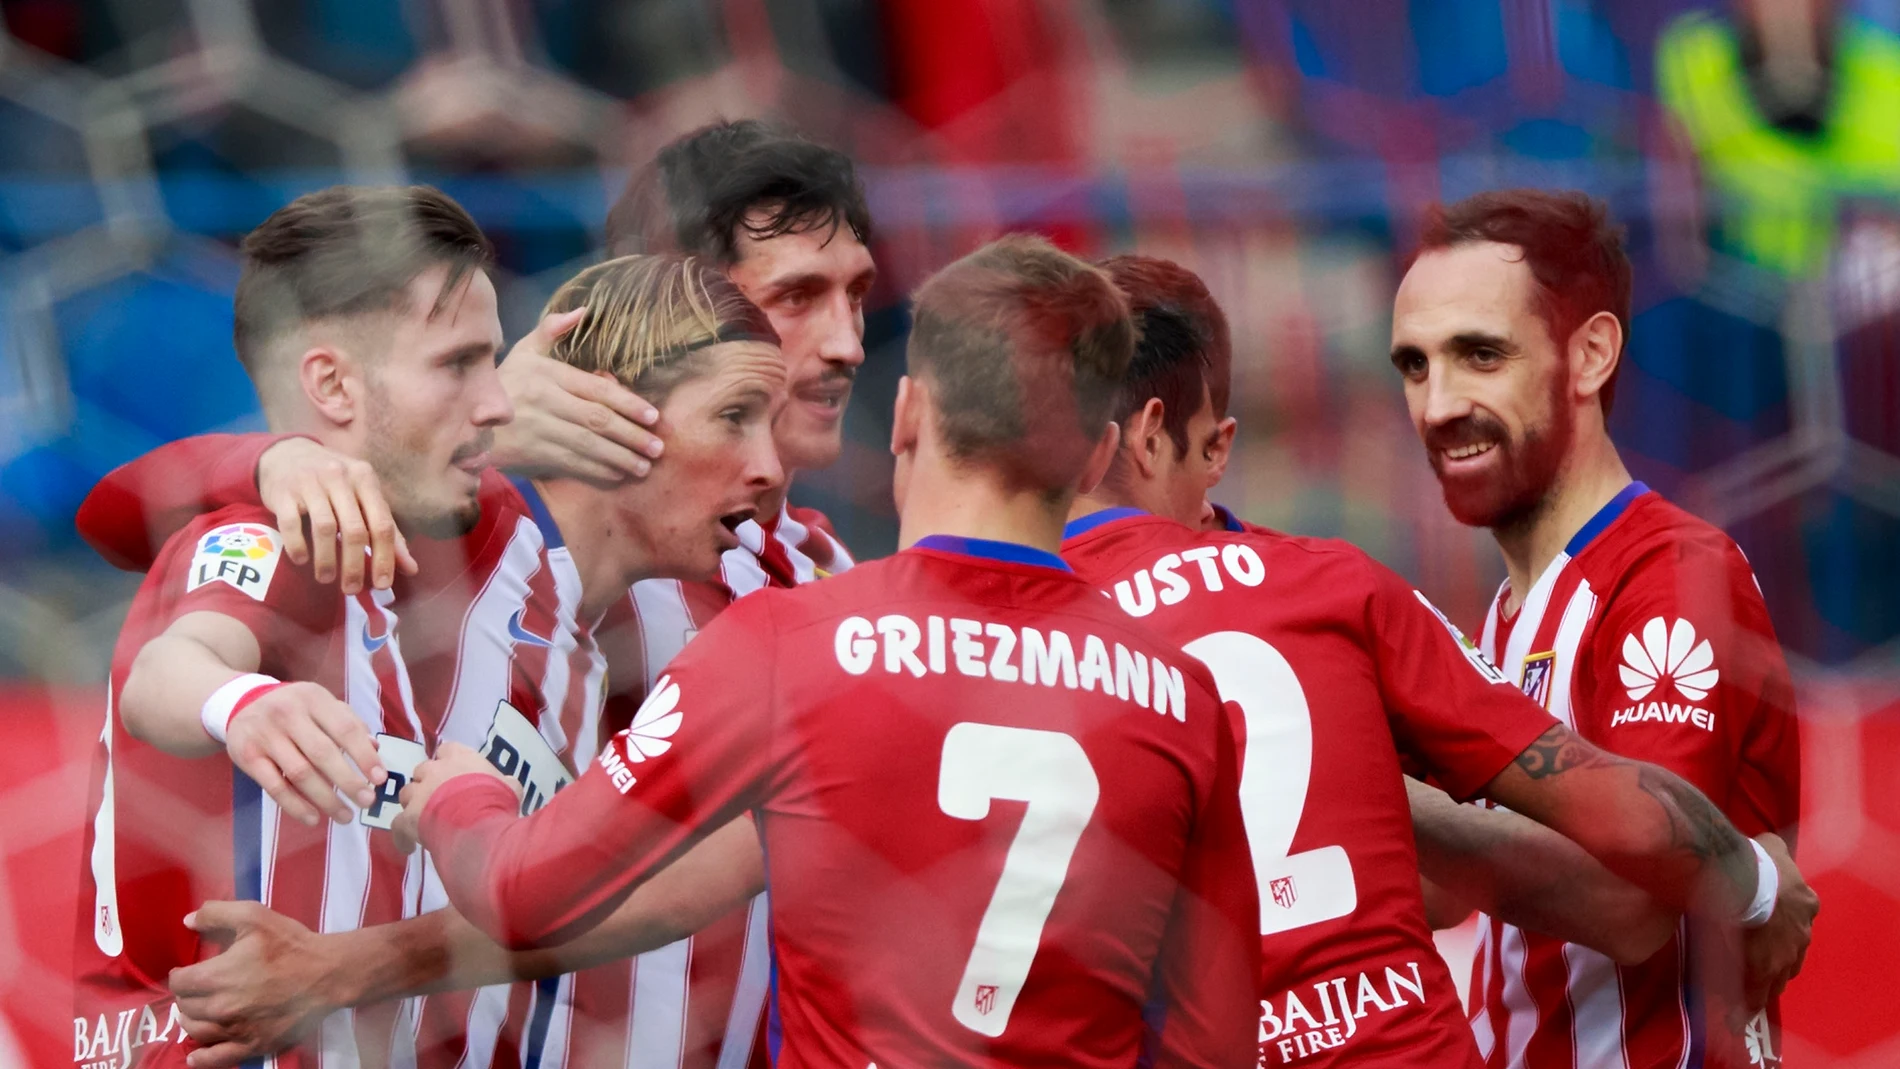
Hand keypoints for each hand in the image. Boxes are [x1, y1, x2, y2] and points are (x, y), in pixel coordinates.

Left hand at [169, 901, 346, 1067]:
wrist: (327, 974)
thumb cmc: (290, 945)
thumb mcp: (254, 916)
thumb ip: (216, 914)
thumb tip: (187, 921)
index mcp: (215, 977)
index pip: (179, 983)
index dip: (180, 975)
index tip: (187, 971)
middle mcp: (219, 1008)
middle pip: (185, 1007)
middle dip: (187, 996)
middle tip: (198, 988)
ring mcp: (235, 1030)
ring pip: (197, 1031)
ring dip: (190, 1020)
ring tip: (197, 1011)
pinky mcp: (253, 1044)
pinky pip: (217, 1058)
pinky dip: (202, 1058)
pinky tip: (195, 1055)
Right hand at [226, 682, 385, 825]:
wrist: (241, 704)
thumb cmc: (293, 708)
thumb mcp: (320, 705)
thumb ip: (348, 723)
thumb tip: (376, 750)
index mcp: (313, 698)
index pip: (345, 728)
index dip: (364, 755)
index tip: (380, 779)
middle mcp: (288, 714)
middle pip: (323, 753)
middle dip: (348, 781)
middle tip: (367, 802)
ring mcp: (265, 735)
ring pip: (300, 773)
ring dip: (325, 799)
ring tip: (345, 816)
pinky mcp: (247, 756)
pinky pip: (275, 787)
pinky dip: (296, 805)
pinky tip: (314, 818)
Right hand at [256, 438, 417, 593]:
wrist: (286, 454)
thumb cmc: (332, 482)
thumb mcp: (363, 496)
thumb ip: (386, 529)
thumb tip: (411, 568)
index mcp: (365, 479)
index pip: (382, 523)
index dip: (385, 558)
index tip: (382, 585)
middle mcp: (340, 477)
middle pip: (354, 529)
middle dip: (355, 565)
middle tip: (351, 589)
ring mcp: (310, 482)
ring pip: (325, 528)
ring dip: (327, 560)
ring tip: (326, 579)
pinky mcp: (283, 492)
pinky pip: (291, 523)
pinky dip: (297, 546)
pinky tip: (301, 560)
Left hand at [392, 741, 514, 853]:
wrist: (478, 824)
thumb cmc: (497, 800)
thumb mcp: (510, 787)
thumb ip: (504, 782)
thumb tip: (506, 784)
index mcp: (460, 758)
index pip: (447, 750)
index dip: (449, 762)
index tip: (455, 774)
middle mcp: (435, 770)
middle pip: (422, 771)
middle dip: (428, 783)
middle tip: (439, 799)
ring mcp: (419, 794)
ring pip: (406, 794)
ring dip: (413, 804)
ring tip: (423, 819)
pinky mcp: (408, 818)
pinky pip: (398, 825)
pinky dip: (402, 836)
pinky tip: (410, 846)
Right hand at [491, 308, 665, 482]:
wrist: (466, 420)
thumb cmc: (504, 383)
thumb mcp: (523, 351)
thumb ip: (551, 331)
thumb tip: (583, 311)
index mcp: (548, 375)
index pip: (596, 390)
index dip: (628, 403)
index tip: (653, 416)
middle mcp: (546, 402)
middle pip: (597, 420)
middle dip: (632, 435)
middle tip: (658, 447)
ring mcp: (539, 430)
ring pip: (588, 446)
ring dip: (620, 458)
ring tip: (645, 466)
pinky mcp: (533, 454)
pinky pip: (572, 465)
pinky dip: (597, 471)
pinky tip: (618, 476)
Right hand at [1741, 832, 1817, 1009]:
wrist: (1744, 880)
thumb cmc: (1755, 860)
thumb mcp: (1771, 845)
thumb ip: (1772, 849)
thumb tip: (1764, 844)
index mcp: (1805, 903)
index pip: (1799, 924)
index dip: (1784, 931)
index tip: (1770, 935)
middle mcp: (1802, 932)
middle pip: (1793, 954)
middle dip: (1778, 961)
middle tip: (1760, 967)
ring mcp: (1785, 953)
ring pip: (1779, 977)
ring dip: (1765, 984)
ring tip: (1749, 994)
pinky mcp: (1764, 968)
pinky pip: (1756, 992)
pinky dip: (1747, 1003)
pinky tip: (1735, 1016)